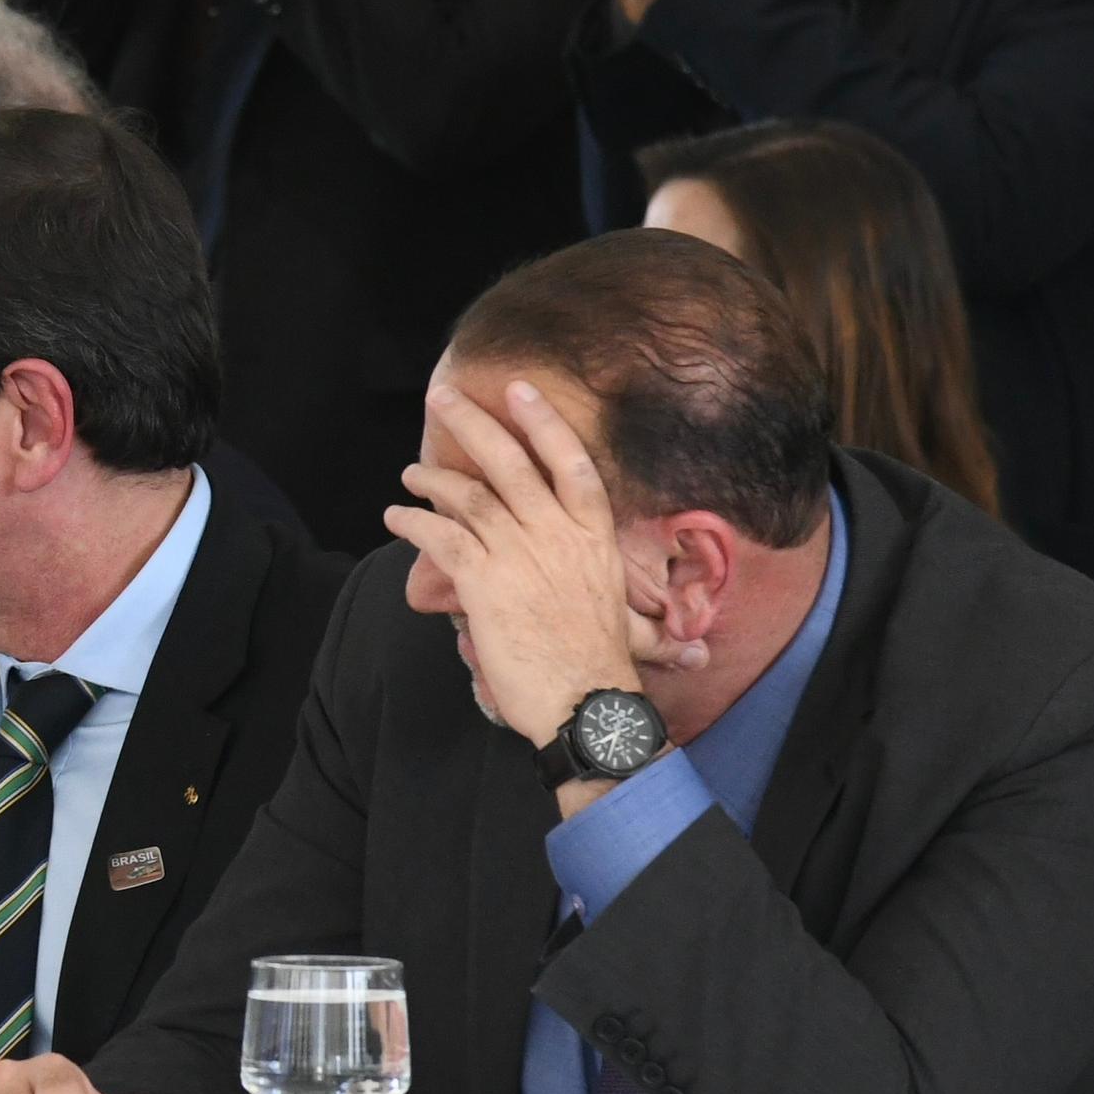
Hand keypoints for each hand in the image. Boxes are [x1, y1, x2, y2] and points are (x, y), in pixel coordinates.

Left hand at [380, 378, 649, 761]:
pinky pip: (440, 537)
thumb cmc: (607, 670)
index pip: (571, 462)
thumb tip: (697, 652)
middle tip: (443, 396)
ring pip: (468, 494)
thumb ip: (652, 626)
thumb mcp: (633, 629)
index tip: (518, 390)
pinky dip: (413, 522)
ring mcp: (518, 553)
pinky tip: (396, 516)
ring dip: (434, 477)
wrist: (585, 702)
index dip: (543, 422)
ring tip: (411, 471)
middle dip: (473, 423)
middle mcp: (557, 534)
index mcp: (594, 537)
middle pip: (510, 462)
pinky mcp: (482, 581)